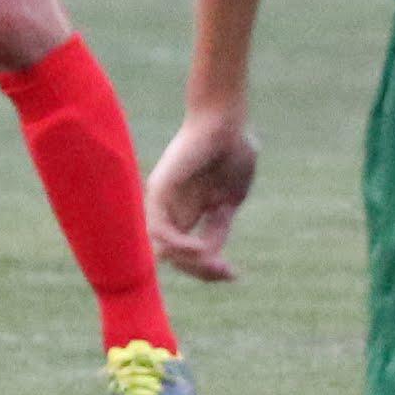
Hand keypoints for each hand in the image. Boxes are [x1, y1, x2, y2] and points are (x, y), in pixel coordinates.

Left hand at [147, 107, 258, 281]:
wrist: (228, 120)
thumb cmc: (233, 151)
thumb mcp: (229, 200)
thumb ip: (218, 227)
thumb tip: (212, 256)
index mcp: (187, 211)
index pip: (187, 254)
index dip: (208, 271)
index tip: (234, 275)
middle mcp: (170, 208)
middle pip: (174, 258)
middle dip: (201, 272)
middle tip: (227, 272)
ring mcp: (162, 199)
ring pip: (162, 250)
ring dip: (190, 263)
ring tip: (213, 260)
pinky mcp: (160, 188)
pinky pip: (159, 229)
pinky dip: (179, 246)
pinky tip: (200, 249)